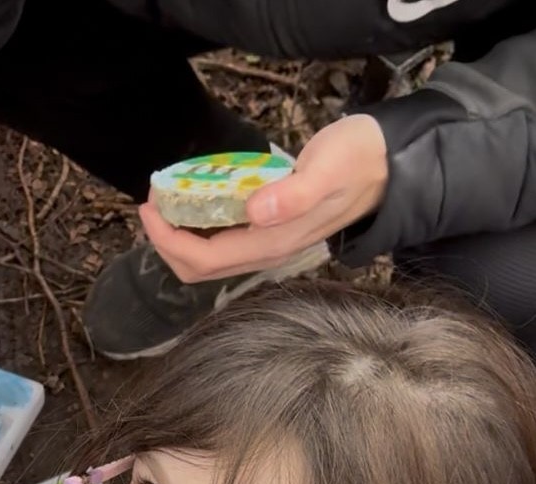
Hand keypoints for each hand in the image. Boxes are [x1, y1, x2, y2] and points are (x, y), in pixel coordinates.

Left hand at [139, 115, 388, 284]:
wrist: (386, 168)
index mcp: (273, 244)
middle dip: (166, 242)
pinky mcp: (268, 232)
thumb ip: (293, 194)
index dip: (169, 241)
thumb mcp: (328, 169)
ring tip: (164, 203)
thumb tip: (255, 211)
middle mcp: (266, 253)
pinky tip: (193, 202)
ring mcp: (267, 246)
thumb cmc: (356, 162)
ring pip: (208, 261)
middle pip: (199, 269)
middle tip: (151, 204)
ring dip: (179, 238)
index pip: (205, 260)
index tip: (150, 208)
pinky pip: (222, 243)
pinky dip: (198, 229)